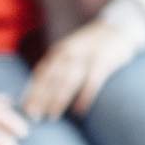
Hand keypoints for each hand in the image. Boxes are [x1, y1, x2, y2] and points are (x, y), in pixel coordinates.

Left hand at [22, 19, 139, 118]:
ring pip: (68, 81)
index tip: (24, 109)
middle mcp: (69, 53)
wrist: (120, 28)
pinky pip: (92, 82)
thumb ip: (58, 66)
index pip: (41, 74)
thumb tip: (41, 90)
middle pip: (52, 79)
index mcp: (60, 51)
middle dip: (40, 99)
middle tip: (32, 116)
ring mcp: (86, 57)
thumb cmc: (94, 45)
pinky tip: (79, 111)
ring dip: (58, 100)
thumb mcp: (72, 50)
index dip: (32, 92)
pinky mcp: (103, 61)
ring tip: (51, 116)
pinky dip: (84, 97)